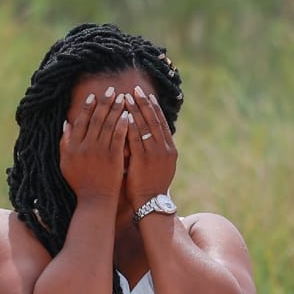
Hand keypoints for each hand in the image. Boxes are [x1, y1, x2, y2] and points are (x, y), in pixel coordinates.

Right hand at [60, 85, 129, 202]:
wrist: (95, 200)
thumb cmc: (80, 183)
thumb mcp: (66, 164)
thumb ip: (64, 143)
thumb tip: (66, 124)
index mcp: (73, 147)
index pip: (81, 122)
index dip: (87, 107)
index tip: (94, 96)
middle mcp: (85, 147)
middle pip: (96, 119)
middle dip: (104, 102)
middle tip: (112, 90)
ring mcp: (100, 152)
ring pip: (108, 125)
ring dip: (116, 109)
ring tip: (123, 97)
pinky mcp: (113, 157)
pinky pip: (118, 136)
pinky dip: (123, 124)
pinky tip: (128, 114)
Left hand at [123, 85, 176, 209]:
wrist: (151, 204)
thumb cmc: (150, 188)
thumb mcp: (157, 167)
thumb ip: (153, 152)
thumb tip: (146, 140)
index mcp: (170, 149)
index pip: (161, 123)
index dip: (153, 108)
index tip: (147, 95)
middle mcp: (164, 148)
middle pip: (154, 120)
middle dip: (144, 103)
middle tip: (136, 89)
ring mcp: (155, 153)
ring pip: (144, 126)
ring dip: (135, 110)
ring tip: (127, 97)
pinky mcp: (143, 160)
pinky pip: (136, 138)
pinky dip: (130, 126)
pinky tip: (123, 116)